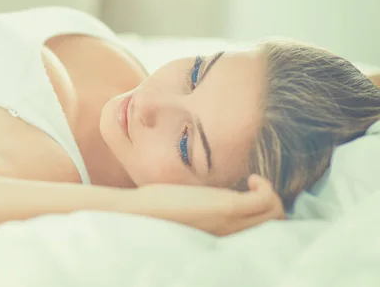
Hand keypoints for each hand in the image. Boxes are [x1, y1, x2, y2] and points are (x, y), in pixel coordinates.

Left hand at [133, 174, 284, 235]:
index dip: (265, 218)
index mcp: (222, 237)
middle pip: (274, 226)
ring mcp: (230, 222)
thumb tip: (207, 200)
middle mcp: (230, 233)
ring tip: (253, 184)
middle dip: (273, 205)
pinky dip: (266, 187)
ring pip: (275, 214)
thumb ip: (205, 213)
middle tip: (254, 190)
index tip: (252, 200)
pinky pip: (266, 200)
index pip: (258, 235)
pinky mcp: (227, 207)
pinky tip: (251, 179)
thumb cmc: (158, 211)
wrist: (142, 212)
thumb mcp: (189, 215)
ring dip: (271, 195)